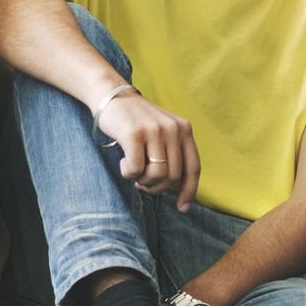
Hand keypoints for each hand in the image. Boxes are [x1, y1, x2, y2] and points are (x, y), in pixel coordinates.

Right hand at [96, 91, 198, 211]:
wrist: (112, 97)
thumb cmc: (137, 122)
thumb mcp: (163, 132)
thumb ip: (173, 153)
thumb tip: (178, 189)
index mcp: (184, 129)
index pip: (193, 168)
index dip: (189, 191)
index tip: (182, 208)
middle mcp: (173, 129)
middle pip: (172, 177)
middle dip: (156, 187)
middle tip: (142, 181)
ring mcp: (154, 131)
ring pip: (156, 175)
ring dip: (142, 180)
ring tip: (133, 170)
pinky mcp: (134, 134)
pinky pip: (136, 170)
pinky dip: (128, 173)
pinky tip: (124, 161)